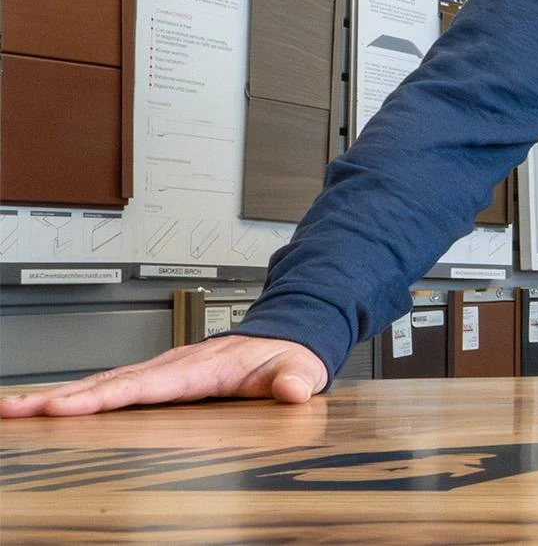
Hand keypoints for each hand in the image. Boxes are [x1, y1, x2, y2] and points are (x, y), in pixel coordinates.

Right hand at [0, 335, 327, 417]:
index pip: (145, 386)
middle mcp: (175, 364)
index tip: (66, 408)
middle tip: (16, 409)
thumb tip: (295, 390)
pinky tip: (53, 407)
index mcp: (201, 368)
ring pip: (104, 383)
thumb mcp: (301, 368)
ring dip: (60, 397)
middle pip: (110, 383)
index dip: (105, 397)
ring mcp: (164, 369)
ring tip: (16, 408)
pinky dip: (80, 397)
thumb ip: (296, 379)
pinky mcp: (160, 376)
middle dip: (61, 398)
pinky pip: (114, 386)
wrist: (289, 334)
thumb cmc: (290, 355)